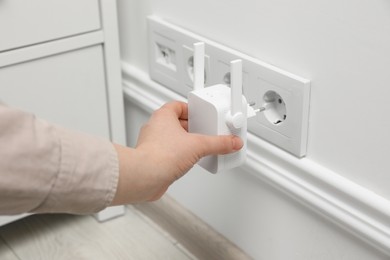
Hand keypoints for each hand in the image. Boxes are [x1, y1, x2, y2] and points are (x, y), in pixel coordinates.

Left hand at [110, 101, 242, 204]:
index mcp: (163, 116)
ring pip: (172, 139)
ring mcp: (152, 144)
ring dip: (185, 143)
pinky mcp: (153, 159)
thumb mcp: (198, 146)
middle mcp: (155, 127)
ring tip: (198, 148)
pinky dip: (179, 156)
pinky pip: (169, 153)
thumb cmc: (160, 155)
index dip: (192, 110)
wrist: (145, 177)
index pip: (179, 106)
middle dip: (192, 128)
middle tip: (204, 132)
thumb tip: (231, 142)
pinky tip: (188, 162)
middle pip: (177, 123)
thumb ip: (218, 143)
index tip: (202, 115)